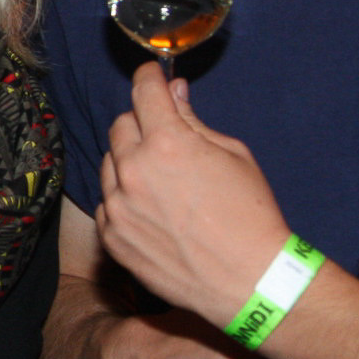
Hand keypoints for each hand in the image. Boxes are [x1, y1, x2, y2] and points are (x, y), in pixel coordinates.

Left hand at [98, 62, 291, 323]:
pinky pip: (107, 203)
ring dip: (129, 162)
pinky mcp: (112, 237)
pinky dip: (124, 199)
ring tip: (163, 181)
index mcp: (167, 144)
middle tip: (165, 137)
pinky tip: (152, 211)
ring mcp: (118, 207)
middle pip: (121, 126)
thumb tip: (174, 92)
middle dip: (142, 123)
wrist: (249, 281)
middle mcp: (134, 171)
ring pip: (110, 164)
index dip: (148, 78)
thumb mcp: (233, 155)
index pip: (143, 92)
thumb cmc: (251, 216)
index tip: (150, 76)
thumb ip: (194, 121)